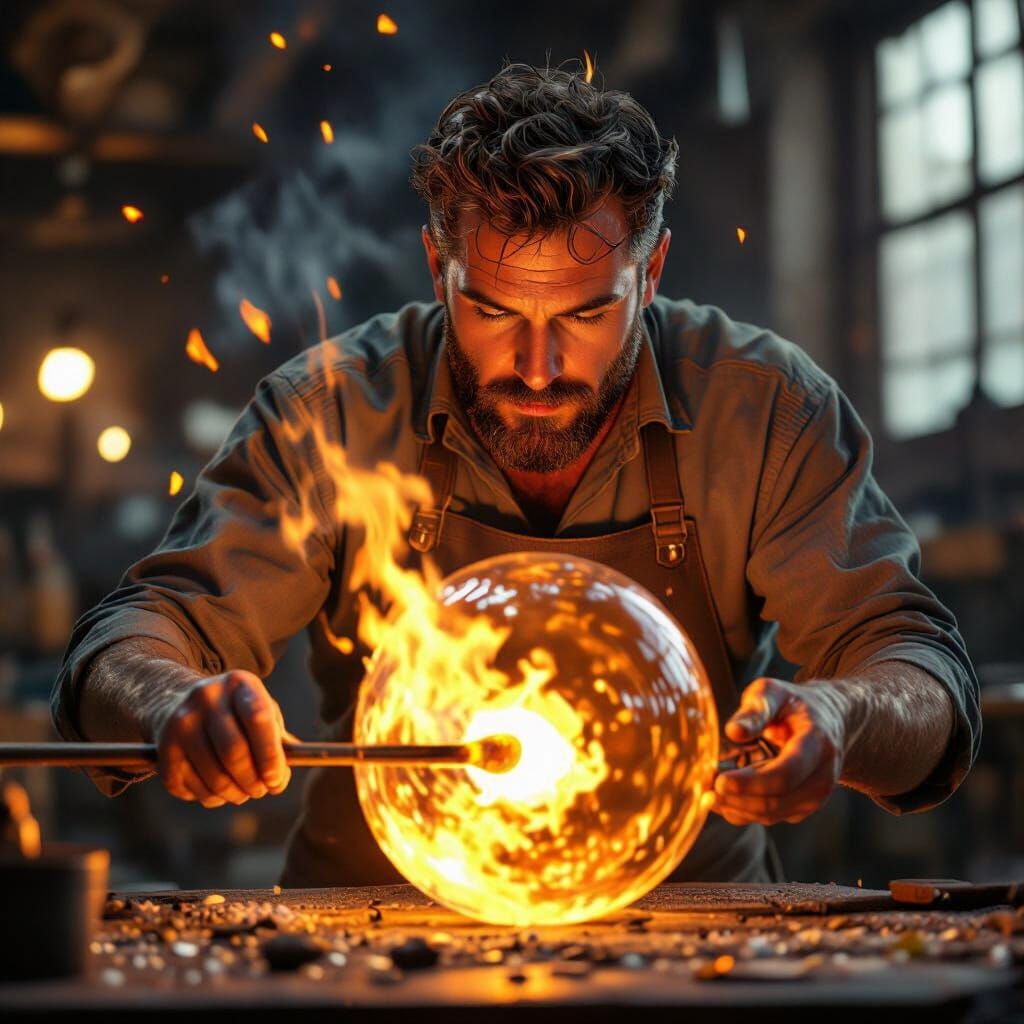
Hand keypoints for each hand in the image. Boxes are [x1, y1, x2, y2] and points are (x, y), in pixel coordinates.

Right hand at [153, 670, 295, 807]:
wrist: (176, 701)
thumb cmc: (234, 713)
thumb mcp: (259, 711)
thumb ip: (278, 741)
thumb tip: (280, 779)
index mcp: (239, 684)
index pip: (258, 718)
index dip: (270, 755)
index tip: (276, 779)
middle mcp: (207, 697)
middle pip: (233, 751)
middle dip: (253, 781)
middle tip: (261, 791)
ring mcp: (182, 720)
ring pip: (213, 775)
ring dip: (233, 794)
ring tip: (242, 793)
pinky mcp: (163, 745)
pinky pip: (188, 786)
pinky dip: (208, 797)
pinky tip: (217, 792)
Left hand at [712, 677, 845, 825]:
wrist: (828, 721)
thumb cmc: (792, 704)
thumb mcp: (773, 693)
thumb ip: (755, 710)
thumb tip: (733, 731)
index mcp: (817, 745)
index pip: (785, 775)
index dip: (750, 783)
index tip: (719, 781)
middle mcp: (822, 777)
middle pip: (775, 802)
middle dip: (735, 798)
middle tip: (702, 787)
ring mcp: (814, 797)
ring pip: (770, 815)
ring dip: (734, 807)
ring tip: (705, 791)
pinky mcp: (802, 807)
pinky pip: (768, 817)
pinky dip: (741, 810)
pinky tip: (721, 795)